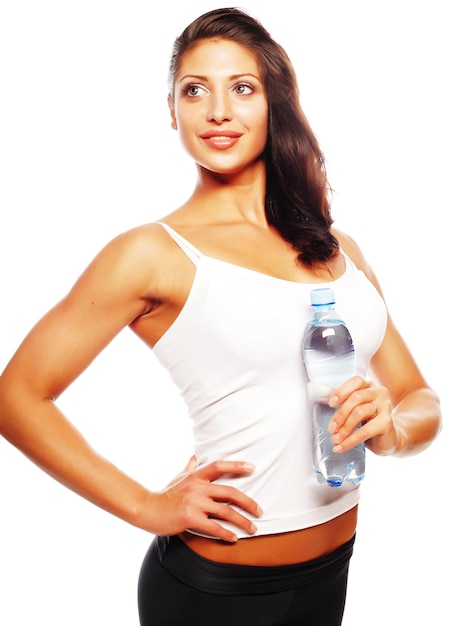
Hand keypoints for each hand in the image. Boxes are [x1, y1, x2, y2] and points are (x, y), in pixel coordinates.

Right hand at [135, 456, 261, 541]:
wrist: (147, 509)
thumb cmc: (165, 493)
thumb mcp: (178, 476)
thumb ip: (190, 467)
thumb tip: (196, 455)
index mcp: (196, 476)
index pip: (219, 466)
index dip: (237, 466)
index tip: (253, 468)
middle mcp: (197, 487)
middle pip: (230, 492)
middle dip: (248, 502)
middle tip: (260, 510)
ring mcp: (194, 503)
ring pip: (226, 511)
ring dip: (242, 521)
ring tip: (252, 528)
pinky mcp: (190, 518)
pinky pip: (214, 526)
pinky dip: (226, 533)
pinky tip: (234, 538)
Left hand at [327, 376, 397, 454]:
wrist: (388, 439)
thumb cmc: (368, 422)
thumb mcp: (355, 410)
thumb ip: (343, 404)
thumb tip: (322, 403)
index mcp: (369, 386)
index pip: (356, 381)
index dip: (342, 391)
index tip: (331, 404)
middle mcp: (379, 393)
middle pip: (356, 397)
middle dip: (340, 414)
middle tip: (331, 428)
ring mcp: (385, 406)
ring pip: (359, 412)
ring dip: (344, 428)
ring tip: (335, 439)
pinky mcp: (387, 422)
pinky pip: (365, 431)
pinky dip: (350, 440)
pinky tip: (342, 447)